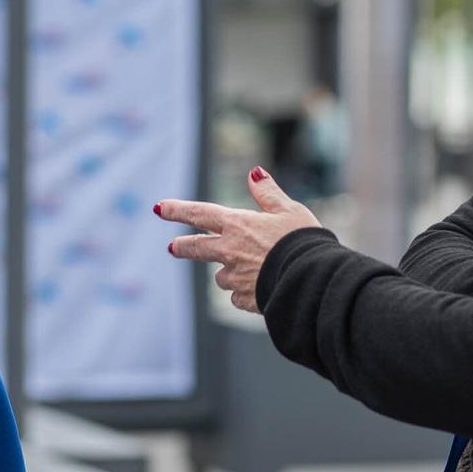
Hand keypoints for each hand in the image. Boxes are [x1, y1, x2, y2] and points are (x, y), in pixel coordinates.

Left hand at [157, 167, 321, 313]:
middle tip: (173, 247)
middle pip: (196, 248)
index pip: (199, 213)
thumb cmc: (304, 241)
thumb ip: (268, 193)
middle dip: (182, 246)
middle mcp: (230, 251)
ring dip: (228, 272)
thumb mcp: (289, 209)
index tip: (159, 208)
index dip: (177, 210)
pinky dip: (245, 293)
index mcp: (237, 225)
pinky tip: (260, 290)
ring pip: (222, 276)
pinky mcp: (245, 299)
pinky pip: (238, 296)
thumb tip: (254, 173)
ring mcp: (235, 277)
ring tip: (251, 271)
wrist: (313, 279)